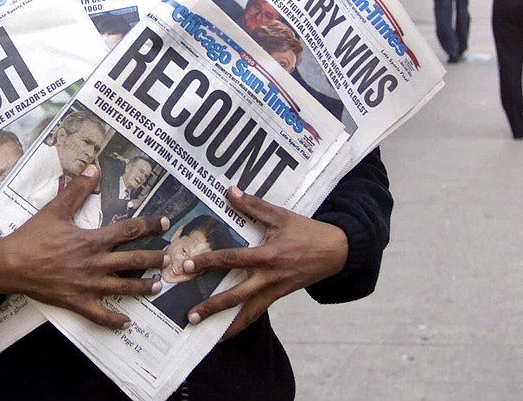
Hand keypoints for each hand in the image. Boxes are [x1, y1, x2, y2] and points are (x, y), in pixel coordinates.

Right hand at [0, 165, 167, 328]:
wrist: (10, 265)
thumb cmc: (32, 237)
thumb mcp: (55, 209)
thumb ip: (77, 190)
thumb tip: (92, 169)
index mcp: (92, 240)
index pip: (128, 230)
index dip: (149, 226)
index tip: (165, 223)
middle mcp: (95, 263)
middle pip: (133, 261)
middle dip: (154, 259)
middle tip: (169, 258)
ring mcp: (88, 285)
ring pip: (123, 287)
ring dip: (143, 287)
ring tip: (158, 286)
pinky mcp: (77, 302)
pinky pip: (100, 314)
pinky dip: (114, 320)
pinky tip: (126, 322)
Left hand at [183, 186, 347, 339]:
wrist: (336, 252)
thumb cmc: (306, 232)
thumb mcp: (280, 215)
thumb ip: (253, 205)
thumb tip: (230, 190)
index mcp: (267, 256)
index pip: (231, 260)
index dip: (208, 263)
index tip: (187, 267)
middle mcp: (269, 278)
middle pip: (236, 296)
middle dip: (212, 306)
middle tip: (190, 314)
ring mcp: (274, 291)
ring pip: (247, 313)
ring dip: (225, 323)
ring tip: (204, 331)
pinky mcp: (279, 297)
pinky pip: (257, 313)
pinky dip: (241, 323)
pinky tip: (226, 330)